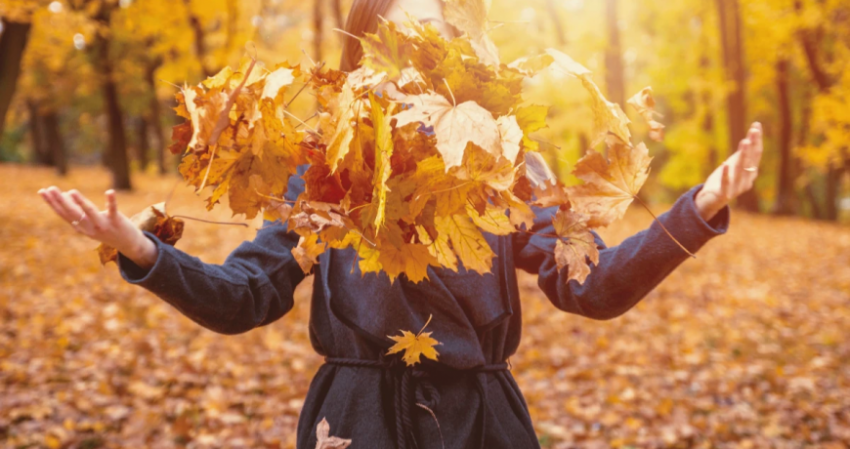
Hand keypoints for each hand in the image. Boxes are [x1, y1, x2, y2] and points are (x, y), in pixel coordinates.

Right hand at [37, 187, 157, 268]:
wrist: (128, 244)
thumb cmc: (107, 230)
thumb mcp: (90, 223)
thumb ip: (78, 212)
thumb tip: (66, 195)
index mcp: (81, 227)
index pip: (63, 214)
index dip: (52, 203)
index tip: (42, 191)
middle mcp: (90, 227)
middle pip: (72, 213)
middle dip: (60, 201)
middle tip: (51, 188)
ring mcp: (103, 225)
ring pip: (90, 213)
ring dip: (80, 202)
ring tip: (71, 191)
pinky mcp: (117, 221)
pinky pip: (113, 210)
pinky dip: (111, 201)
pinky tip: (109, 191)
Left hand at [695, 122, 763, 220]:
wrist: (709, 201)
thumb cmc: (722, 181)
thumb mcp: (732, 165)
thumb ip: (741, 155)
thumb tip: (750, 138)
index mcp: (750, 172)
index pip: (756, 154)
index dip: (757, 140)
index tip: (756, 125)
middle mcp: (747, 180)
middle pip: (750, 161)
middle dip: (752, 145)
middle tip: (753, 131)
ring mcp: (736, 188)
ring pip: (740, 171)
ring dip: (743, 156)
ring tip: (744, 142)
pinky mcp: (724, 194)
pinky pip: (726, 184)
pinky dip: (726, 174)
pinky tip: (725, 164)